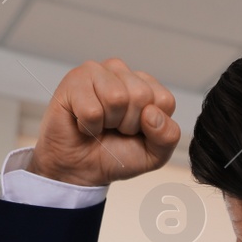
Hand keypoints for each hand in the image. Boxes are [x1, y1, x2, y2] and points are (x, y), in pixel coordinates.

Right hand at [30, 58, 179, 185]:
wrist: (80, 169)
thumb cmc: (115, 155)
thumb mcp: (154, 154)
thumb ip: (168, 136)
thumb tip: (151, 113)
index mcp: (146, 85)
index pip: (164, 100)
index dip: (151, 127)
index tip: (135, 132)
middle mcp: (123, 72)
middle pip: (141, 95)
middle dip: (129, 124)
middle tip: (114, 129)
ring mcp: (98, 72)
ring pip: (117, 98)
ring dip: (107, 123)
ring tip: (99, 124)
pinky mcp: (74, 80)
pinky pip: (92, 109)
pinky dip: (88, 126)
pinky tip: (82, 123)